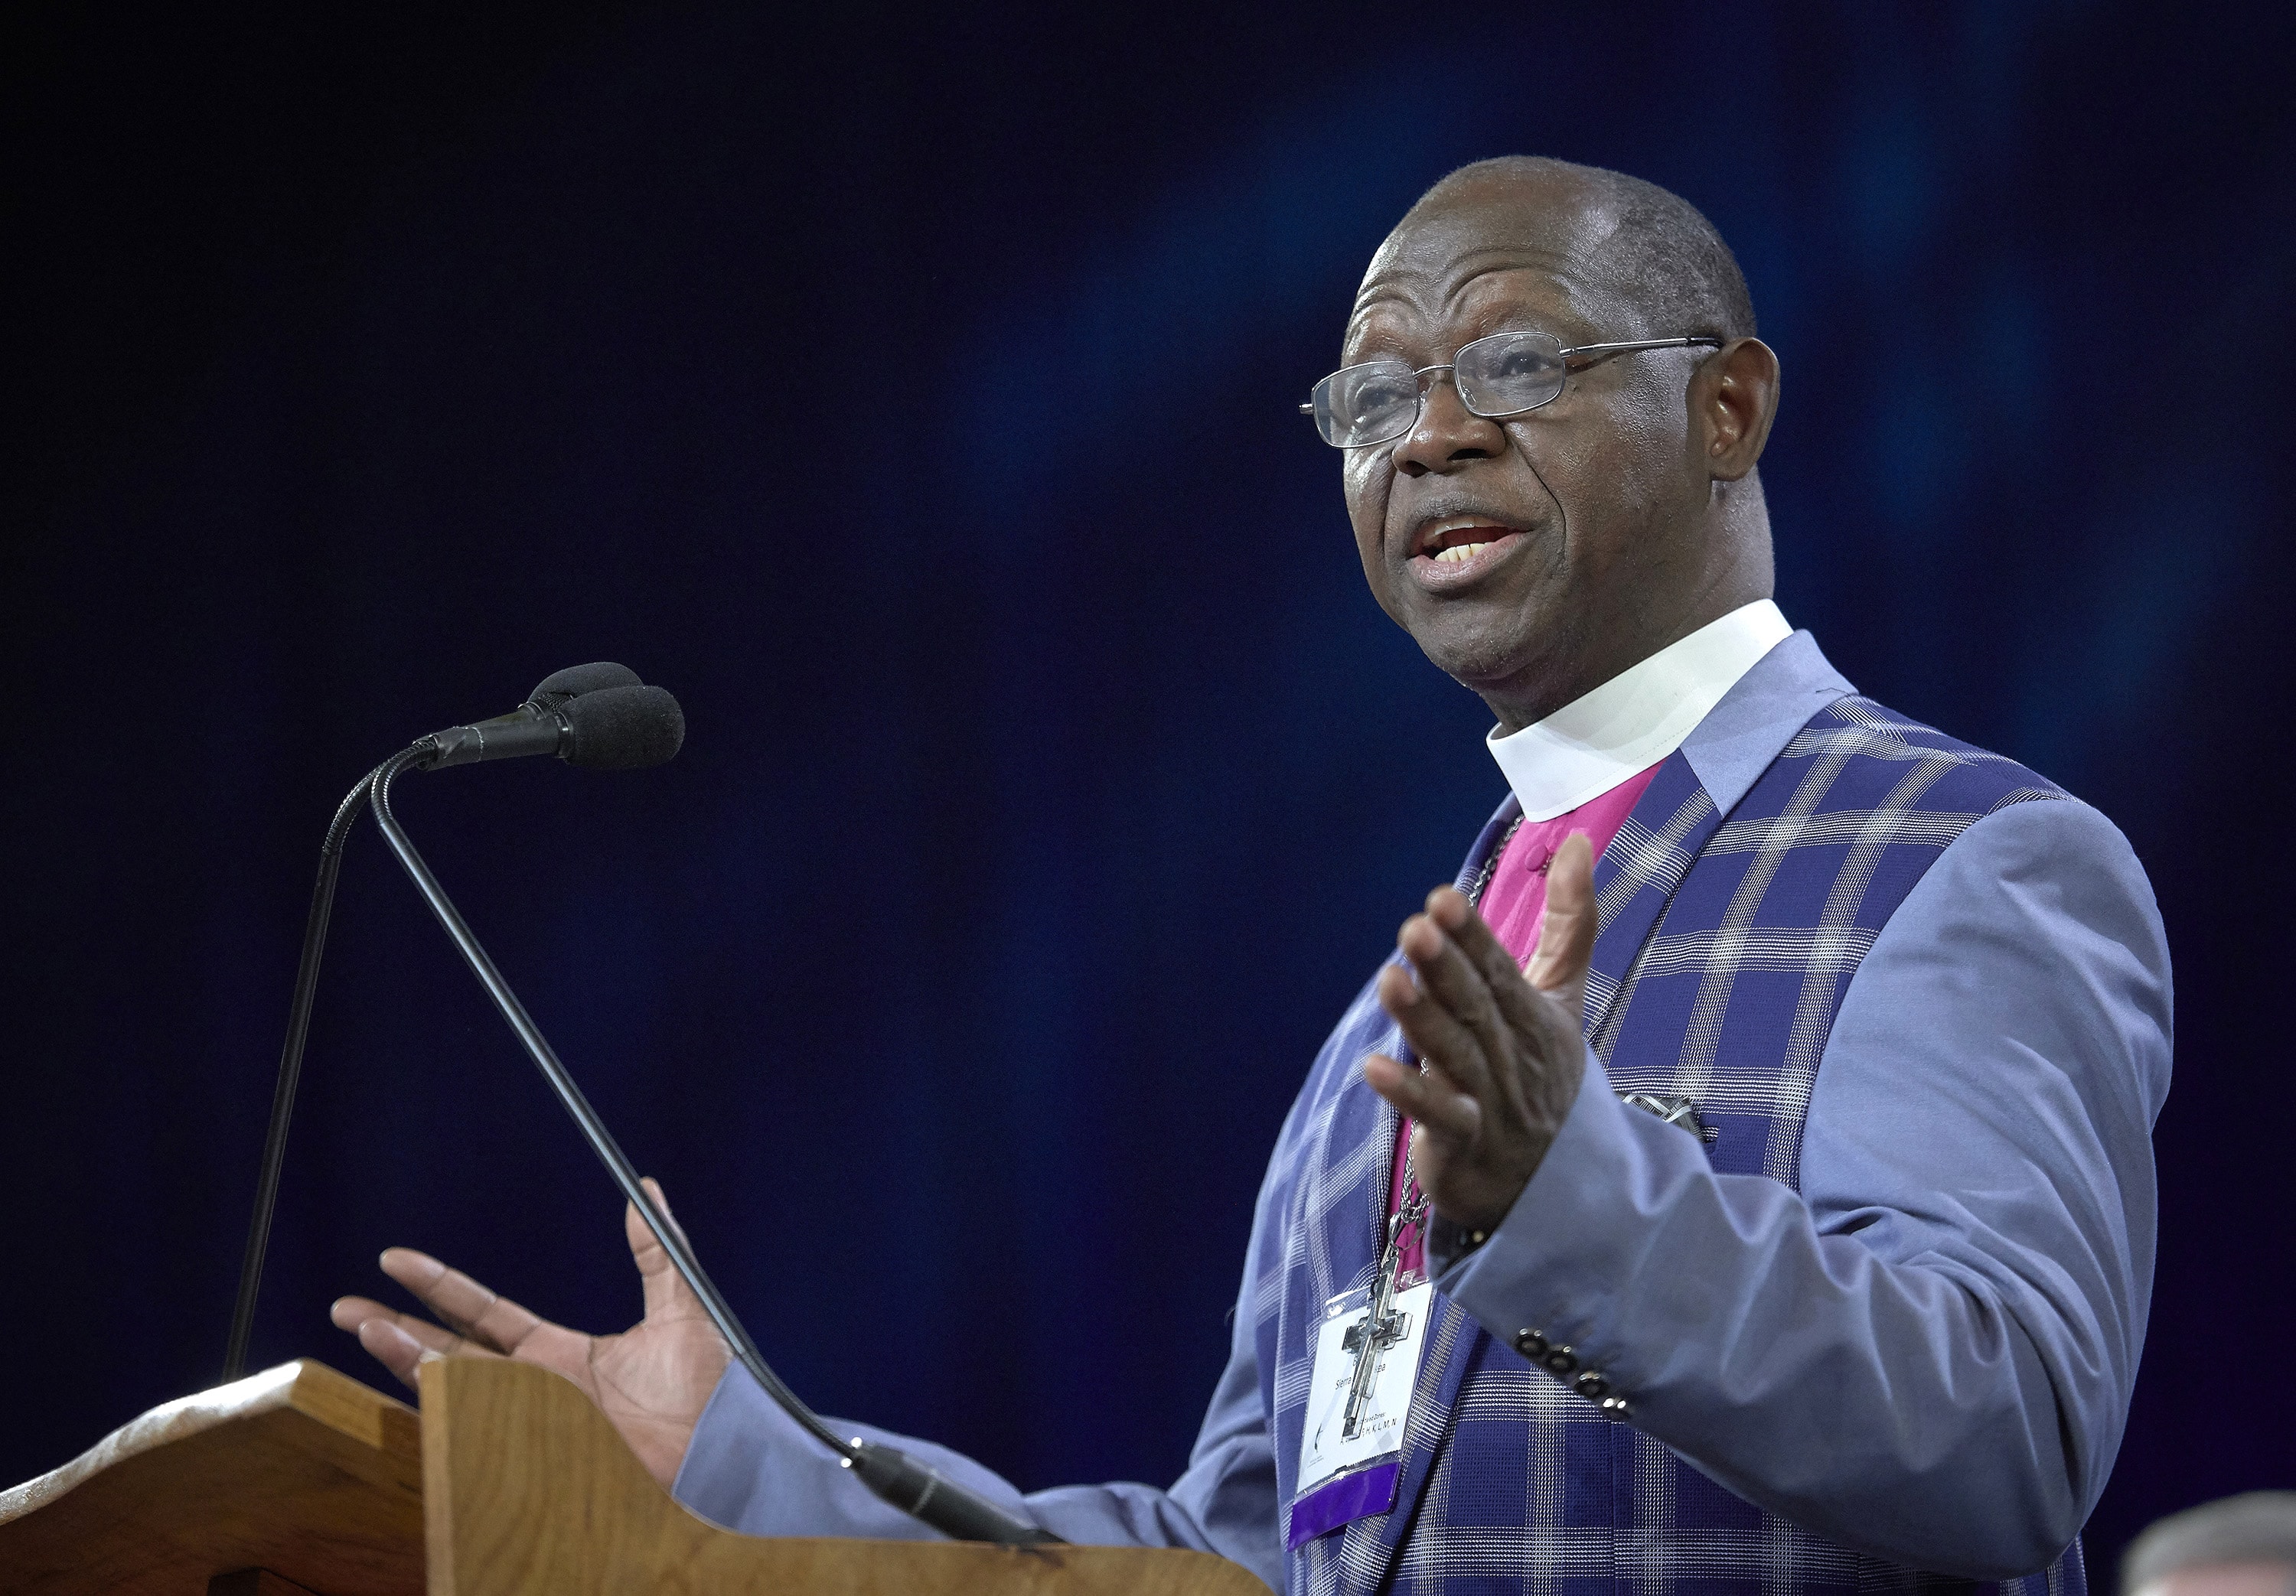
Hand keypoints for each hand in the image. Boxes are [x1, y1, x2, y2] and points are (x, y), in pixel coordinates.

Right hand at [329, 1177, 730, 1488]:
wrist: (729, 1448)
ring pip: (456, 1384)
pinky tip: (421, 1372)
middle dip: (396, 1327)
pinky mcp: (544, 1448)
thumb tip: (647, 1185)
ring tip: (365, 1328)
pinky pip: (484, 1422)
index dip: (439, 1286)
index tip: (394, 1259)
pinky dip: (450, 1399)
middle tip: (345, 1307)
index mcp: (559, 1353)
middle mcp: (536, 1385)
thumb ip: (658, 1249)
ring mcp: (534, 1418)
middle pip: (450, 1349)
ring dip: (408, 1357)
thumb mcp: (681, 1305)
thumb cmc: (711, 1389)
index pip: (484, 1312)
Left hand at [1362, 832, 1598, 1233]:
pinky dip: (1409, 1094)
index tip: (1443, 898)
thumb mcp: (1560, 998)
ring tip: (1391, 980)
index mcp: (1534, 1016)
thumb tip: (1579, 840)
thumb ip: (1570, 923)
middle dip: (1448, 968)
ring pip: (1456, 1056)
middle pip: (1477, 1008)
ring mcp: (1491, 1101)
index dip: (1474, 936)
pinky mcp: (1464, 1144)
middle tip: (1416, 927)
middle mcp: (1514, 1055)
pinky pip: (1438, 1117)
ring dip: (1423, 1020)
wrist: (1556, 1182)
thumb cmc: (1545, 1073)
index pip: (1501, 970)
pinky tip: (1373, 1068)